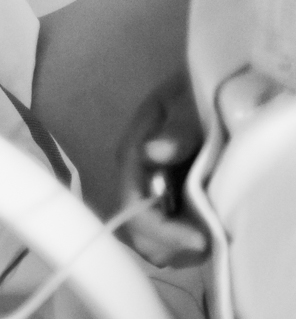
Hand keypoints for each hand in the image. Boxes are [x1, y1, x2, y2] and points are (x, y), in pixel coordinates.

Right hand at [114, 74, 209, 268]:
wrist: (187, 93)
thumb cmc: (184, 96)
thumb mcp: (183, 106)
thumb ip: (174, 130)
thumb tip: (152, 153)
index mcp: (132, 160)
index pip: (135, 208)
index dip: (165, 231)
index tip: (201, 240)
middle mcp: (132, 181)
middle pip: (139, 233)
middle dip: (171, 245)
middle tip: (209, 242)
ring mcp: (144, 192)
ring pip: (148, 240)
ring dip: (176, 248)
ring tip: (207, 239)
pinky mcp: (157, 199)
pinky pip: (161, 234)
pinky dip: (179, 242)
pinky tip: (200, 233)